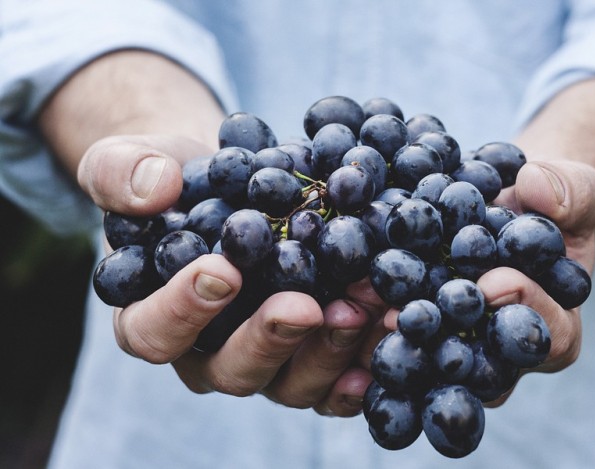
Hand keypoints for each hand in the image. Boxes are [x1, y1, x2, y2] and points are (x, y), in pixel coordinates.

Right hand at [78, 134, 388, 415]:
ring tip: (364, 307)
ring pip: (292, 382)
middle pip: (231, 370)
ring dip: (330, 350)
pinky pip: (337, 378)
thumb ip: (122, 172)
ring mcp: (266, 360)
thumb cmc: (173, 179)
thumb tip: (155, 188)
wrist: (231, 184)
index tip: (222, 270)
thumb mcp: (130, 160)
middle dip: (270, 339)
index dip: (182, 310)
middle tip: (305, 306)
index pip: (153, 332)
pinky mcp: (311, 355)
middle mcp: (208, 353)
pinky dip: (365, 362)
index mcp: (151, 317)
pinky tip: (391, 333)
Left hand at [372, 159, 594, 406]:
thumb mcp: (575, 189)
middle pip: (480, 363)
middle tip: (408, 315)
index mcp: (556, 327)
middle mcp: (504, 354)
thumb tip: (539, 189)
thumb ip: (571, 192)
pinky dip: (366, 323)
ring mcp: (457, 349)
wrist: (507, 205)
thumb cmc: (549, 203)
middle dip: (445, 338)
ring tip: (362, 310)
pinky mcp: (418, 334)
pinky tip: (339, 303)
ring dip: (394, 339)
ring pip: (429, 361)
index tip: (496, 282)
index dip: (526, 310)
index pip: (550, 334)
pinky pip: (395, 339)